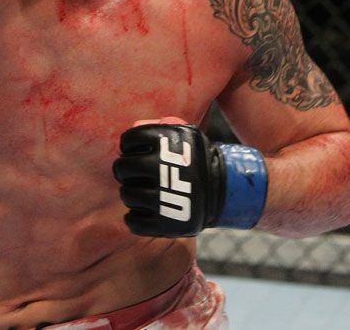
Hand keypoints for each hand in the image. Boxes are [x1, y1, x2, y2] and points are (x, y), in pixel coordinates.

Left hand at [112, 122, 267, 236]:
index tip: (133, 152)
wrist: (226, 190)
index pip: (128, 139)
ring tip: (139, 191)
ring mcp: (165, 198)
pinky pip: (134, 222)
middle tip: (131, 174)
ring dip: (129, 193)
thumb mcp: (185, 136)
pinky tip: (141, 211)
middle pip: (123, 168)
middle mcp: (163, 168)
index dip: (127, 146)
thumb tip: (134, 125)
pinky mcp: (167, 223)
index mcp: (166, 143)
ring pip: (127, 194)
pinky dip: (133, 218)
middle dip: (123, 170)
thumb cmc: (197, 160)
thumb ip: (160, 127)